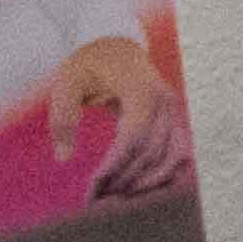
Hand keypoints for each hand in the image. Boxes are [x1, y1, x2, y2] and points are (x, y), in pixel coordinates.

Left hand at [44, 36, 191, 196]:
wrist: (114, 43)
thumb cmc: (88, 64)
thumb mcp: (66, 83)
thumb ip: (62, 118)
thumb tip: (64, 157)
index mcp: (141, 91)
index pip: (134, 138)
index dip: (115, 166)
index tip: (93, 187)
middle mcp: (164, 101)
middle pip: (151, 152)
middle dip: (125, 179)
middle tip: (98, 197)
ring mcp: (173, 110)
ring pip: (173, 156)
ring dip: (149, 181)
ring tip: (120, 195)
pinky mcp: (174, 118)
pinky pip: (180, 152)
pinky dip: (168, 173)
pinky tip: (145, 186)